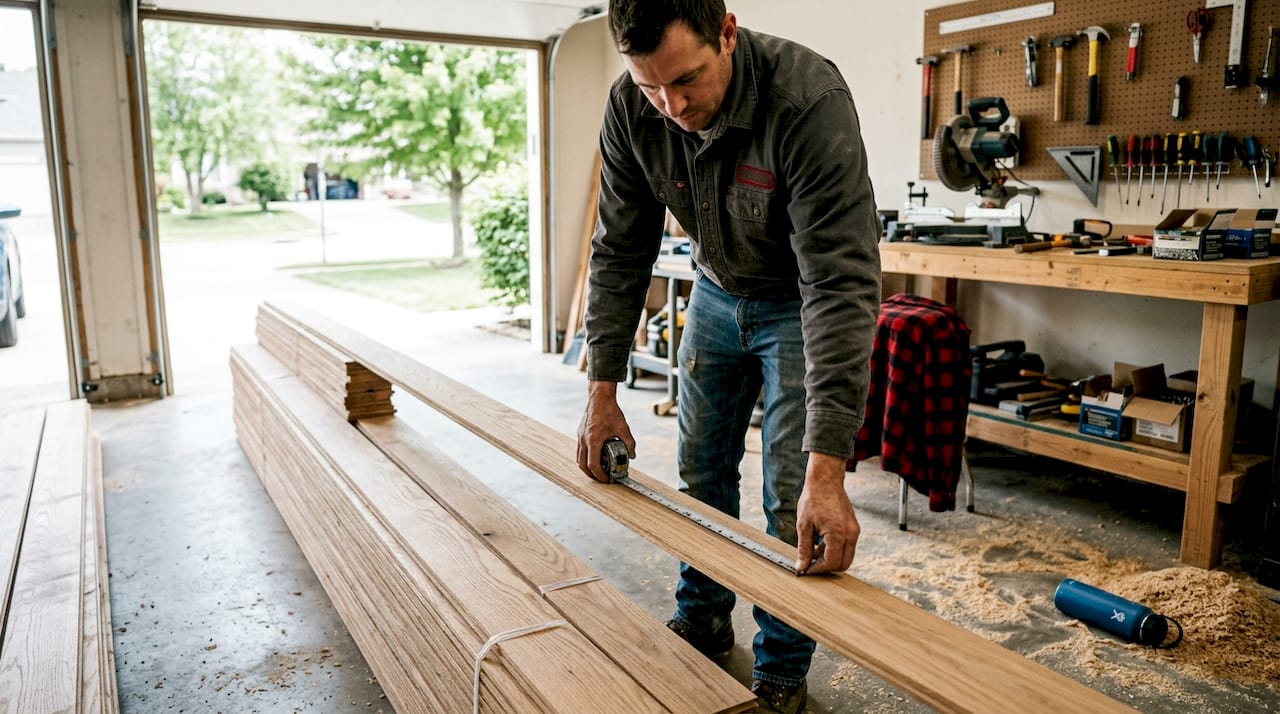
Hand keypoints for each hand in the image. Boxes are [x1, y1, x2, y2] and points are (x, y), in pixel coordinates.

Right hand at [576, 380, 635, 481]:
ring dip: (587, 467)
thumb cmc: (610, 411)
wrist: (600, 398)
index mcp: (593, 440)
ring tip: (599, 469)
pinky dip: (586, 457)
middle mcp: (584, 440)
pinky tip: (596, 456)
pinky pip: (580, 450)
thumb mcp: (623, 428)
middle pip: (582, 465)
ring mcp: (580, 437)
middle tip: (601, 478)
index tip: (607, 478)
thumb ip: (629, 443)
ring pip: (579, 458)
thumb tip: (632, 456)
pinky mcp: (580, 434)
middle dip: (592, 475)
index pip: (593, 464)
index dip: (600, 475)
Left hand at [795, 452, 859, 574]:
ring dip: (831, 559)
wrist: (825, 481)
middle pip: (843, 564)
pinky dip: (835, 550)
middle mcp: (850, 534)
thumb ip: (804, 549)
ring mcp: (854, 531)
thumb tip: (801, 567)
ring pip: (847, 556)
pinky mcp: (854, 528)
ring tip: (813, 552)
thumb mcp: (803, 525)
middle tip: (811, 564)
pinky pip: (847, 546)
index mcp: (838, 534)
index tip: (806, 569)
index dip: (818, 570)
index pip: (831, 563)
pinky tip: (820, 543)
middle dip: (827, 568)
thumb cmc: (813, 499)